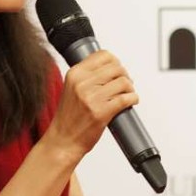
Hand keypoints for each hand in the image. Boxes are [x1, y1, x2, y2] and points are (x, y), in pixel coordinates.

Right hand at [43, 50, 137, 164]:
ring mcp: (91, 98)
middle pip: (116, 67)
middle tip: (124, 85)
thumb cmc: (68, 118)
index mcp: (75, 74)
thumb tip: (111, 67)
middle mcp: (82, 83)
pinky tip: (130, 102)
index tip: (117, 71)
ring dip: (130, 88)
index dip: (115, 62)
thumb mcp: (71, 89)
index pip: (103, 55)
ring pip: (123, 82)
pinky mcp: (101, 112)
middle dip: (125, 76)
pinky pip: (126, 99)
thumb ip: (87, 77)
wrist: (63, 141)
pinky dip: (133, 99)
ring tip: (127, 94)